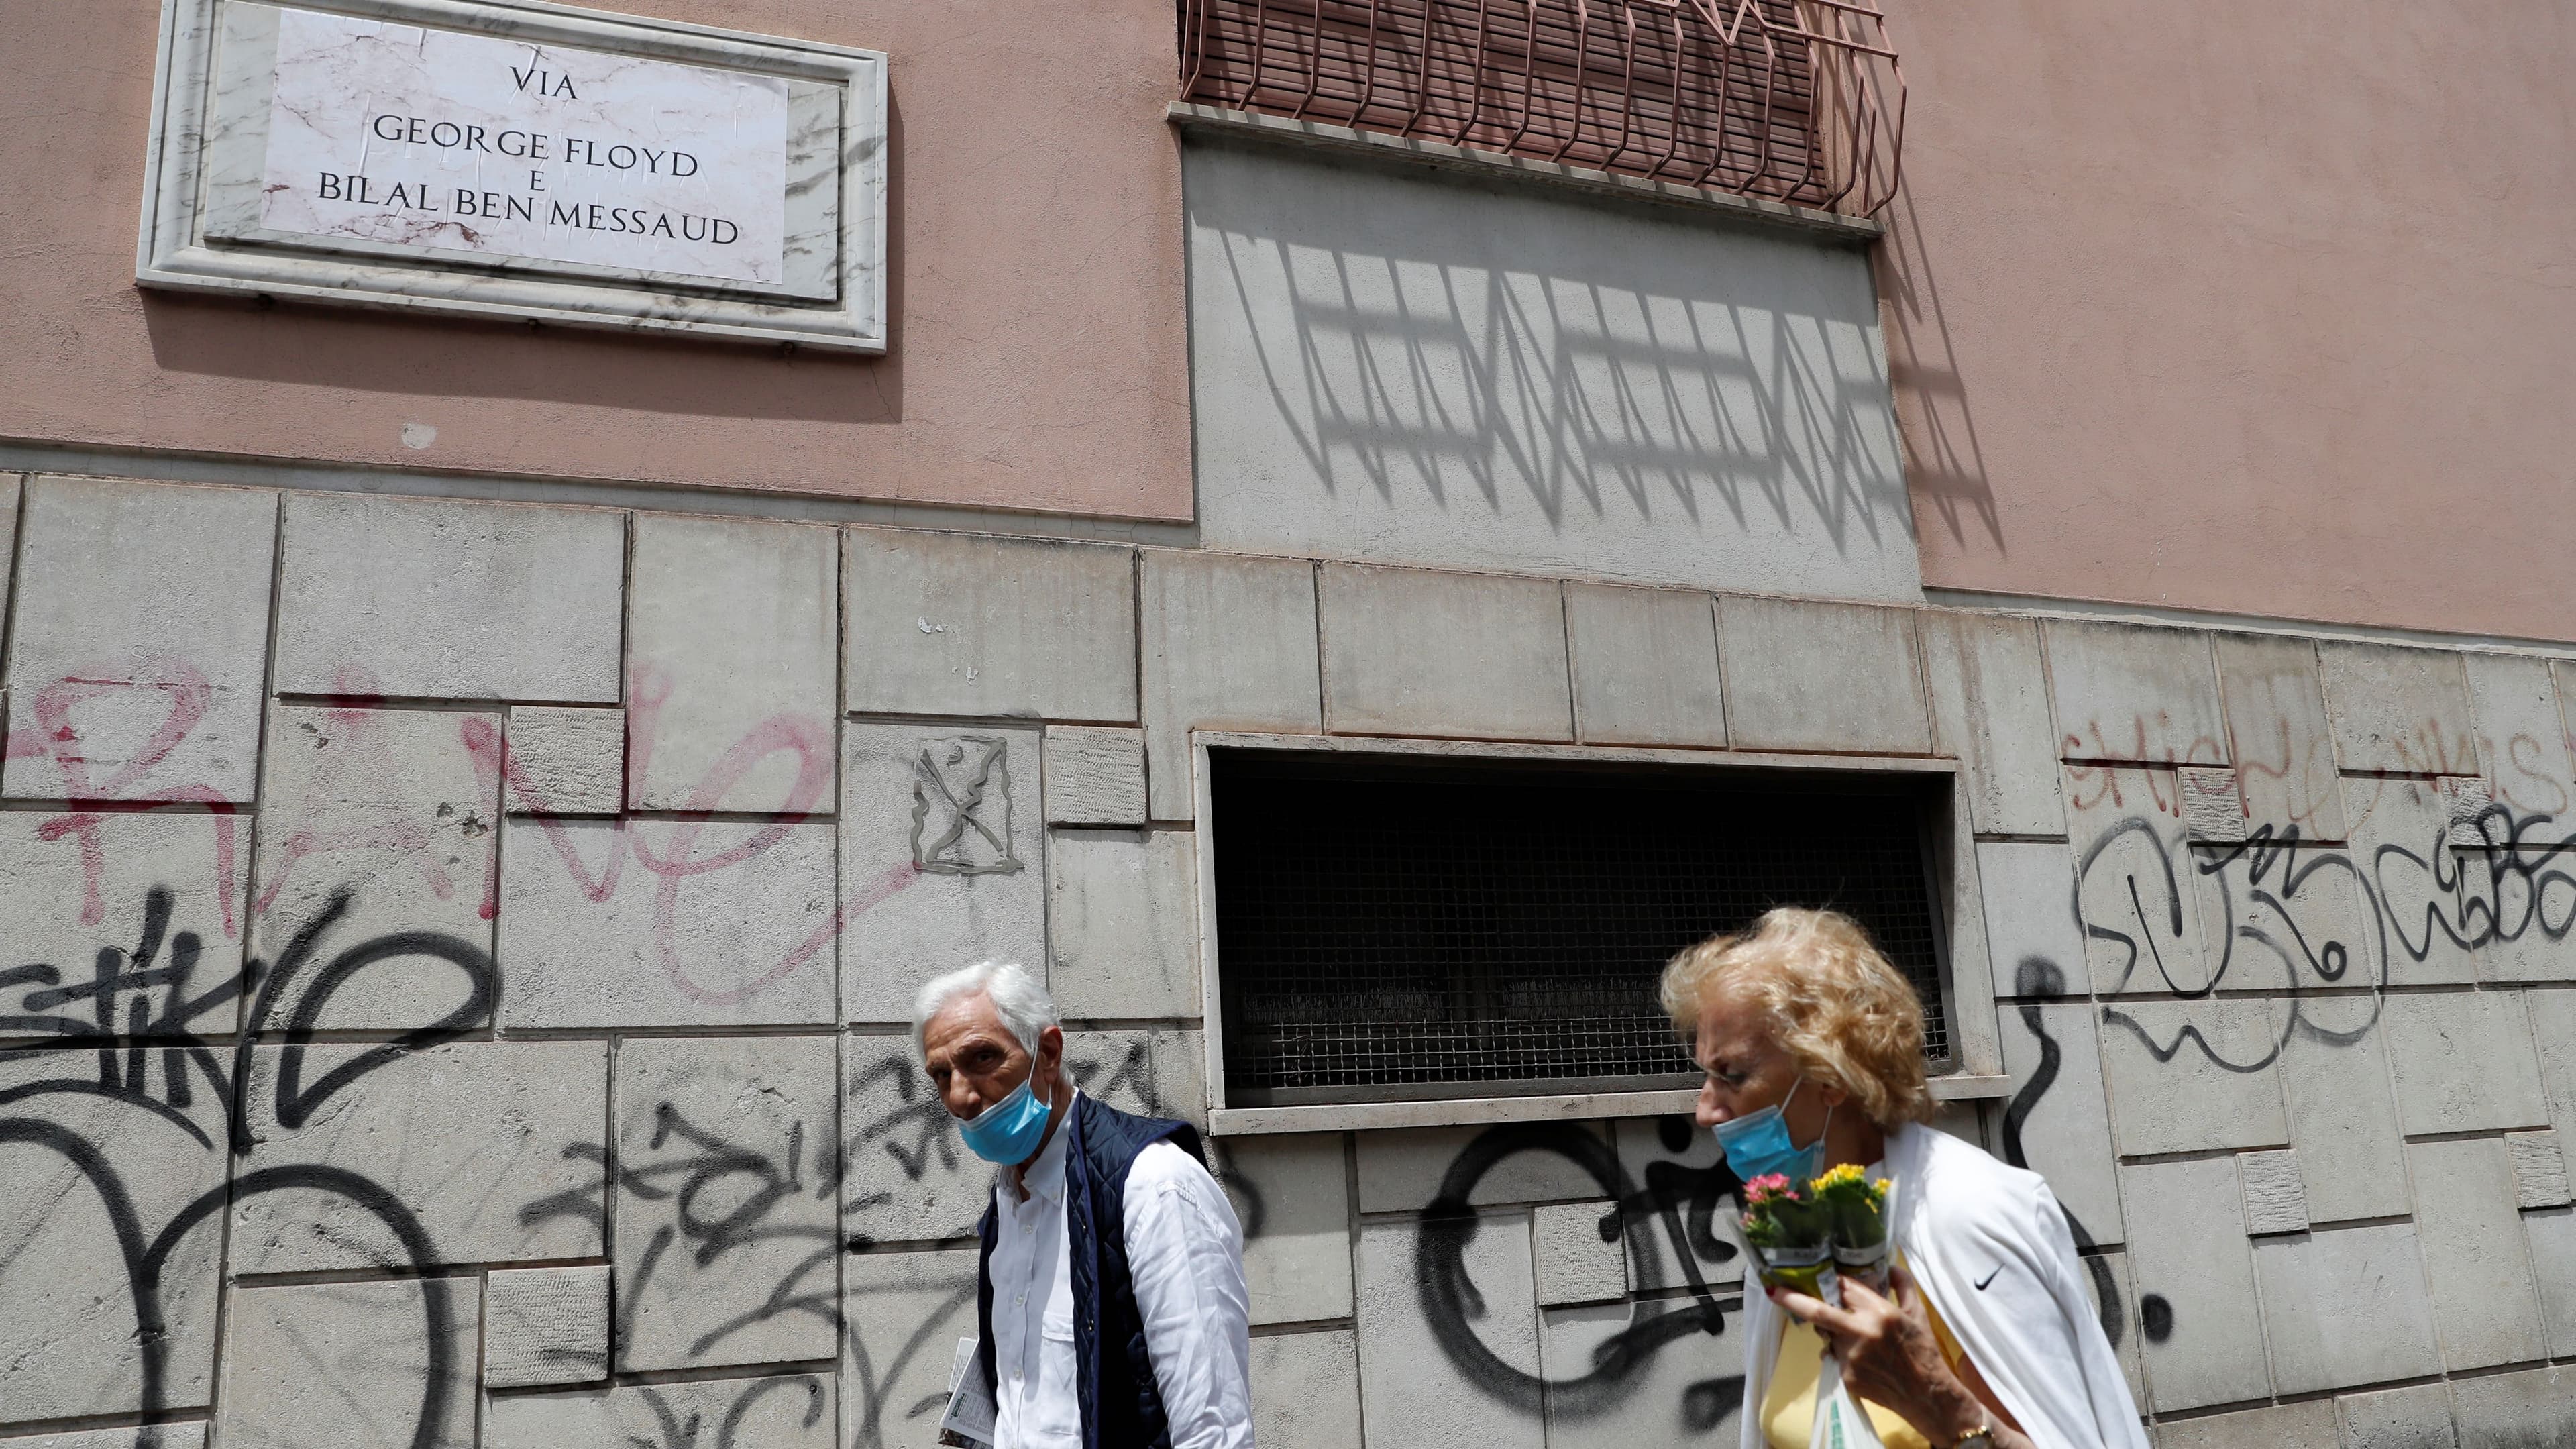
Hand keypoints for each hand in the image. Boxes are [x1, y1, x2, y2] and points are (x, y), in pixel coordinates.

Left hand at [1769, 1265, 1991, 1446]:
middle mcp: (1862, 1332)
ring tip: (1858, 1341)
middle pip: (1818, 1311)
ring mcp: (1851, 1356)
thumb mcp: (1917, 1313)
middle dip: (1791, 1298)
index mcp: (1880, 1312)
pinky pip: (1833, 1356)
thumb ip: (1902, 1285)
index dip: (1830, 1281)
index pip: (1844, 1288)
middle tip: (1772, 1289)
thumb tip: (1890, 1264)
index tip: (1810, 1274)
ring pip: (1827, 1335)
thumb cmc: (1923, 1350)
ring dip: (1833, 1332)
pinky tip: (1861, 1359)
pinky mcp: (1845, 1375)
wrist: (1926, 1395)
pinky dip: (1839, 1353)